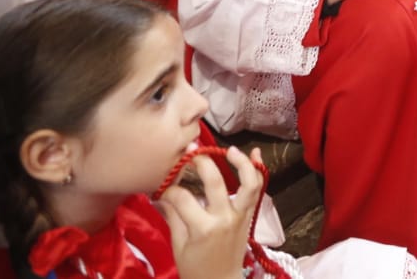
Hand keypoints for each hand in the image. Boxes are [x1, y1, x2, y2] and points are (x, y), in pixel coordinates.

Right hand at [156, 147, 263, 278]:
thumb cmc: (195, 269)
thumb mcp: (178, 245)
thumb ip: (173, 216)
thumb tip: (160, 194)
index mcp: (203, 228)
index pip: (182, 198)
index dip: (169, 189)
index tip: (162, 187)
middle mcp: (225, 218)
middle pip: (215, 182)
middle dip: (200, 163)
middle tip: (190, 153)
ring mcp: (241, 216)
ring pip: (248, 183)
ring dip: (240, 162)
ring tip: (228, 149)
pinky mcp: (249, 216)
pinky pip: (257, 190)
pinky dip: (257, 170)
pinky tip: (254, 153)